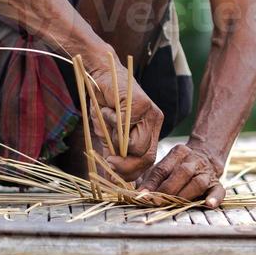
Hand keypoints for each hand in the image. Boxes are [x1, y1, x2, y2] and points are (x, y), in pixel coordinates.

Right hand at [82, 57, 163, 182]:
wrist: (101, 74)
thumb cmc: (104, 103)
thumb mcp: (107, 134)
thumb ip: (113, 154)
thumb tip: (111, 180)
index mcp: (149, 130)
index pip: (148, 160)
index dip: (130, 172)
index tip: (112, 171)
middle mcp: (154, 122)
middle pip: (147, 158)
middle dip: (125, 166)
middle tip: (109, 161)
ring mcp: (150, 114)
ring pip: (137, 146)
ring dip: (115, 141)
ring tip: (107, 123)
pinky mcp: (141, 105)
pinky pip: (125, 128)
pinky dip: (111, 124)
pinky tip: (108, 110)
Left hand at [136, 143, 225, 206]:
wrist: (205, 158)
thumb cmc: (177, 167)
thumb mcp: (163, 167)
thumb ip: (150, 178)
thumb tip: (136, 192)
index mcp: (178, 153)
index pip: (163, 168)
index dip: (152, 183)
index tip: (142, 195)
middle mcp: (194, 160)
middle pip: (182, 172)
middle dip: (168, 189)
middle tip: (157, 202)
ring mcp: (207, 172)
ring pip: (198, 182)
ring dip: (185, 195)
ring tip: (175, 205)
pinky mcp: (217, 183)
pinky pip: (219, 190)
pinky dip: (215, 198)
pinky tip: (209, 204)